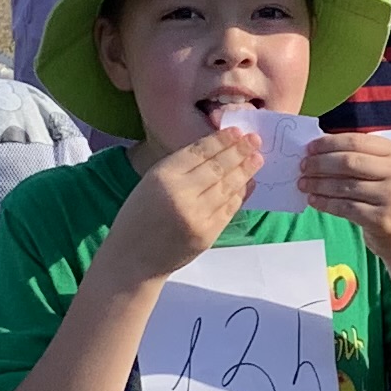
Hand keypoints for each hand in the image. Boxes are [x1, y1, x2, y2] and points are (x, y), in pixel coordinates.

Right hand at [108, 128, 257, 277]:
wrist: (133, 259)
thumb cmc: (138, 217)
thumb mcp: (150, 183)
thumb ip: (179, 168)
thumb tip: (217, 151)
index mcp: (162, 176)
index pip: (199, 152)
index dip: (221, 140)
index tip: (237, 131)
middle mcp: (181, 194)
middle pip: (217, 167)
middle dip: (239, 151)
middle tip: (255, 140)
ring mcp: (197, 216)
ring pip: (227, 187)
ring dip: (245, 171)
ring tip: (257, 158)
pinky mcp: (208, 234)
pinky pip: (229, 208)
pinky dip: (240, 194)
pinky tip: (247, 183)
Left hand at [297, 126, 390, 258]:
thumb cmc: (385, 197)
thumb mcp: (381, 171)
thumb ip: (357, 157)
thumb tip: (317, 150)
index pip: (356, 141)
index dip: (328, 143)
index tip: (309, 148)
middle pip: (348, 161)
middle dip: (320, 163)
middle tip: (303, 167)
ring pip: (344, 185)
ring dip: (318, 184)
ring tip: (303, 184)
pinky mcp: (381, 219)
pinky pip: (345, 207)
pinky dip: (325, 203)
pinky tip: (313, 200)